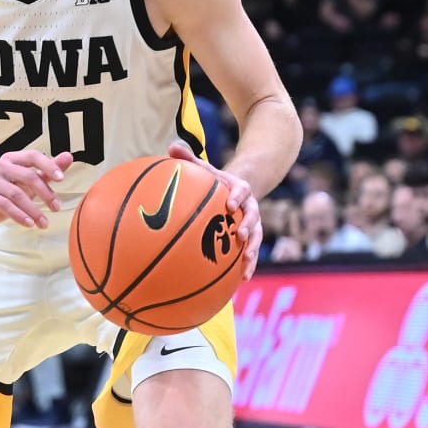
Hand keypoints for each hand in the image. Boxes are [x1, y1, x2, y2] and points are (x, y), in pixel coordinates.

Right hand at [0, 150, 72, 230]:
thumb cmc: (3, 196)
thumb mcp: (27, 184)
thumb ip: (46, 172)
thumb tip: (68, 157)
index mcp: (11, 159)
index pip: (32, 156)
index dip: (48, 165)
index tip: (61, 178)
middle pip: (27, 175)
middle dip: (45, 193)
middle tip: (56, 208)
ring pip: (17, 193)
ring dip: (33, 210)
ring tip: (43, 223)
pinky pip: (4, 205)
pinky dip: (19, 215)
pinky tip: (28, 223)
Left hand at [168, 140, 261, 277]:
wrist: (236, 192)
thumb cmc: (214, 182)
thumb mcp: (204, 169)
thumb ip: (190, 159)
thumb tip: (171, 146)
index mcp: (240, 190)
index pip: (242, 190)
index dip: (237, 196)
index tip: (230, 204)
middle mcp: (250, 208)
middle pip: (254, 217)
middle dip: (249, 226)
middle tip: (241, 236)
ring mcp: (252, 225)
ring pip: (256, 238)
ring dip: (252, 251)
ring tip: (246, 264)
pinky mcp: (249, 239)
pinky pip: (249, 253)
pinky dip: (247, 265)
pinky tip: (241, 281)